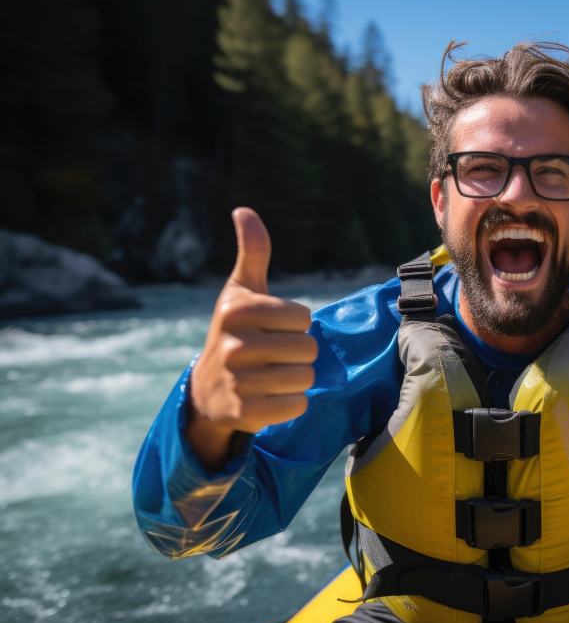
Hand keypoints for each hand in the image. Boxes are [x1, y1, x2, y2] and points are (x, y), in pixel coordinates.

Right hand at [187, 208, 317, 469]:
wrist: (206, 390)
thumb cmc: (235, 332)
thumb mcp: (241, 291)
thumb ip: (252, 252)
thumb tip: (244, 210)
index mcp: (238, 310)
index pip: (304, 318)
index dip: (294, 325)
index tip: (271, 329)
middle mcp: (235, 344)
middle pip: (308, 348)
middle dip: (297, 353)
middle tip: (271, 356)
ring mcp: (239, 380)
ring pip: (305, 377)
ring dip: (296, 379)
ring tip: (270, 376)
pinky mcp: (246, 412)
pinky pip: (297, 405)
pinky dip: (290, 404)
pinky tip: (268, 398)